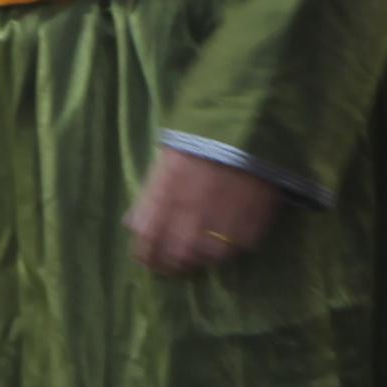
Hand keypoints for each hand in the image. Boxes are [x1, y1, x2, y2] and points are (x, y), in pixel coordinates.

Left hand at [126, 145, 286, 273]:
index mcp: (166, 195)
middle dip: (174, 265)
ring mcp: (225, 218)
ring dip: (202, 259)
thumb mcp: (166, 160)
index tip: (150, 261)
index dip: (148, 256)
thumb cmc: (201, 138)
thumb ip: (149, 197)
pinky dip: (231, 249)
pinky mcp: (254, 219)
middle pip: (179, 255)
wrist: (246, 120)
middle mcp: (193, 212)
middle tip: (175, 266)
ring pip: (209, 257)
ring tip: (200, 256)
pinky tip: (227, 242)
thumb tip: (133, 225)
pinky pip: (240, 246)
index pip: (149, 241)